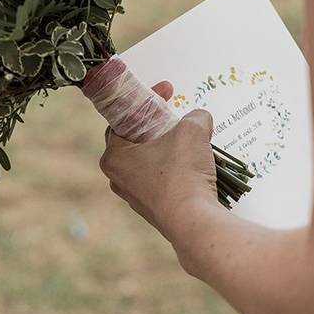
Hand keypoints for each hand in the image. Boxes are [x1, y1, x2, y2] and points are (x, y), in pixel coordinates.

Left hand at [99, 81, 217, 243]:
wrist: (194, 222)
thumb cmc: (183, 173)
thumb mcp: (191, 132)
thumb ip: (195, 117)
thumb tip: (200, 119)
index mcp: (114, 156)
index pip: (124, 118)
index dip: (147, 101)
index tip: (168, 91)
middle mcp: (119, 178)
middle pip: (136, 140)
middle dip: (158, 125)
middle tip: (177, 117)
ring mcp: (137, 197)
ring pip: (152, 162)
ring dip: (170, 148)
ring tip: (191, 140)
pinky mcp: (156, 210)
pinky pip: (164, 181)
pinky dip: (177, 169)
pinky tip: (196, 164)